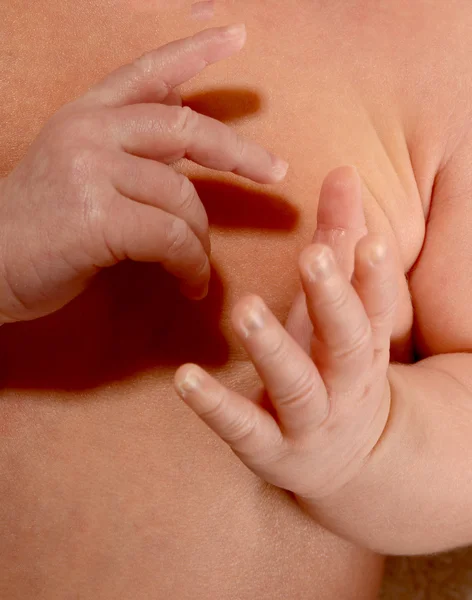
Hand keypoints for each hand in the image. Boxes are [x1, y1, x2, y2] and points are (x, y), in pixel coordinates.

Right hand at [0, 25, 286, 323]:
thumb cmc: (37, 230)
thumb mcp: (74, 172)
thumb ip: (124, 149)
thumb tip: (181, 138)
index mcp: (84, 116)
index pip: (147, 73)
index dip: (194, 53)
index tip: (237, 36)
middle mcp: (88, 132)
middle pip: (185, 129)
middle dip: (239, 154)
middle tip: (274, 174)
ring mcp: (90, 170)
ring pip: (182, 197)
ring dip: (201, 241)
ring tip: (197, 270)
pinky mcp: (97, 218)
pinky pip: (171, 237)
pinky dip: (191, 265)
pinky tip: (190, 284)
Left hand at [175, 167, 397, 527]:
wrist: (347, 459)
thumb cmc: (336, 365)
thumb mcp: (343, 309)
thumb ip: (339, 241)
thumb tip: (344, 172)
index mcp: (362, 344)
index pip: (375, 305)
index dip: (376, 275)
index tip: (370, 239)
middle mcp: (344, 382)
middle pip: (346, 341)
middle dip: (333, 299)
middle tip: (311, 256)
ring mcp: (309, 420)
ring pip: (296, 385)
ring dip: (273, 347)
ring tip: (246, 310)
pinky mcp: (270, 448)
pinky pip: (243, 427)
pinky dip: (215, 405)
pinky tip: (184, 378)